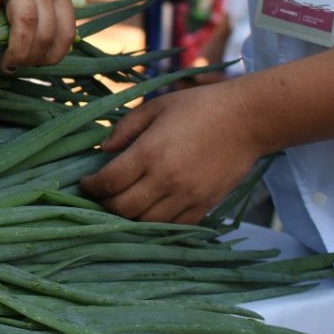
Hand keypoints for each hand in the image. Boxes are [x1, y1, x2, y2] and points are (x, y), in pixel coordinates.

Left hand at [80, 83, 265, 223]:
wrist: (248, 120)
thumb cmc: (198, 107)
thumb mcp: (155, 107)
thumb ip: (125, 128)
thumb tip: (102, 150)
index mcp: (150, 152)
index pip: (109, 182)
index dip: (90, 187)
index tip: (85, 183)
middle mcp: (166, 179)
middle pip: (123, 208)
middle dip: (105, 204)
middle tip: (101, 195)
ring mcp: (188, 195)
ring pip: (146, 223)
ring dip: (129, 216)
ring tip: (124, 202)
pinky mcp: (205, 205)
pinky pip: (174, 226)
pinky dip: (157, 223)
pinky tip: (150, 209)